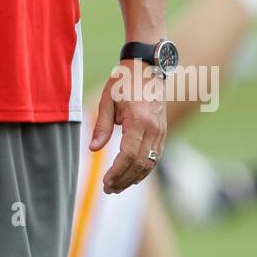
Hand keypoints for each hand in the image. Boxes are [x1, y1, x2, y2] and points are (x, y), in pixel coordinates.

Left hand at [89, 60, 165, 194]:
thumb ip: (102, 125)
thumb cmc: (124, 82)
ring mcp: (161, 131)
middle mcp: (154, 129)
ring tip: (117, 187)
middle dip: (124, 179)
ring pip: (150, 163)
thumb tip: (94, 148)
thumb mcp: (107, 99)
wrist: (147, 68)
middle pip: (140, 164)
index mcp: (139, 121)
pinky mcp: (163, 132)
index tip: (105, 182)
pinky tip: (133, 177)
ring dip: (134, 178)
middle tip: (108, 189)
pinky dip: (145, 169)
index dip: (117, 172)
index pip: (129, 155)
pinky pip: (156, 157)